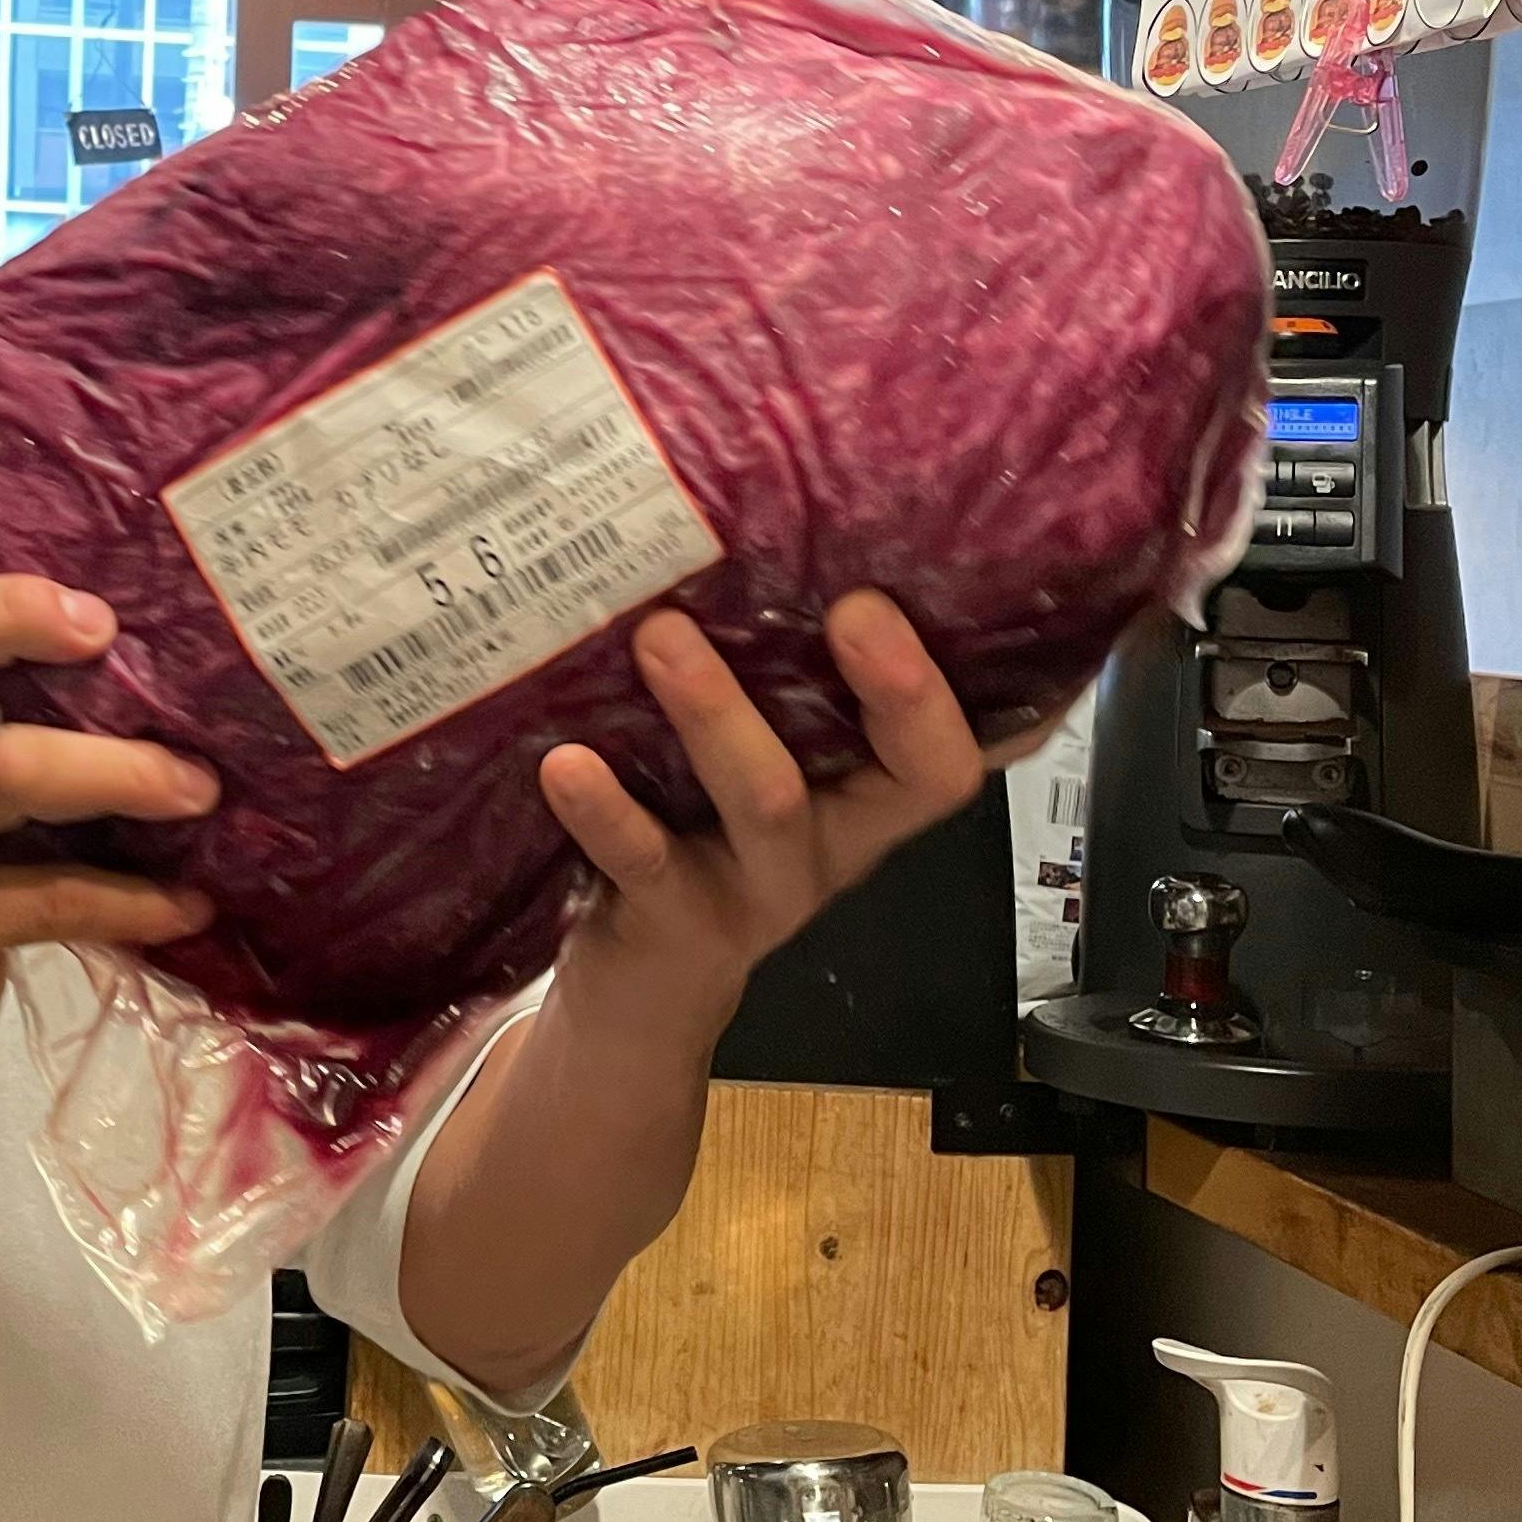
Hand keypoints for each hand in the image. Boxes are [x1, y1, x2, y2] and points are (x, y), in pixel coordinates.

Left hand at [536, 595, 990, 1040]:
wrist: (643, 988)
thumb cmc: (700, 841)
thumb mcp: (762, 767)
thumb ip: (776, 685)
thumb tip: (750, 533)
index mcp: (867, 798)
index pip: (955, 748)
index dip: (950, 688)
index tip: (905, 598)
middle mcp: (831, 842)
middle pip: (903, 775)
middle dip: (894, 689)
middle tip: (852, 604)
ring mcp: (757, 888)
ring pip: (767, 801)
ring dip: (719, 715)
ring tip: (663, 638)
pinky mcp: (673, 919)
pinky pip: (646, 860)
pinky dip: (605, 810)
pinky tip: (566, 764)